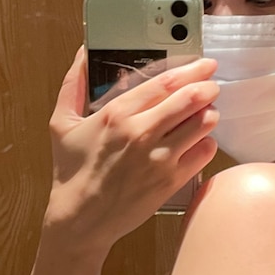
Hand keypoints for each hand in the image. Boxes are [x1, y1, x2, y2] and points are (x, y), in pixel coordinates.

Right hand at [45, 47, 219, 247]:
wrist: (80, 220)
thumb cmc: (72, 173)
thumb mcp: (62, 124)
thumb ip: (74, 85)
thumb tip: (82, 54)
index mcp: (117, 114)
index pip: (164, 83)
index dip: (190, 70)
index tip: (203, 65)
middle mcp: (140, 133)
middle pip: (189, 99)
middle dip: (207, 87)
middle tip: (212, 84)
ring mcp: (158, 158)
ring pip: (201, 124)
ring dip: (209, 113)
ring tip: (208, 112)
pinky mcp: (170, 181)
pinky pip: (203, 153)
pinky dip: (207, 143)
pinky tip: (201, 141)